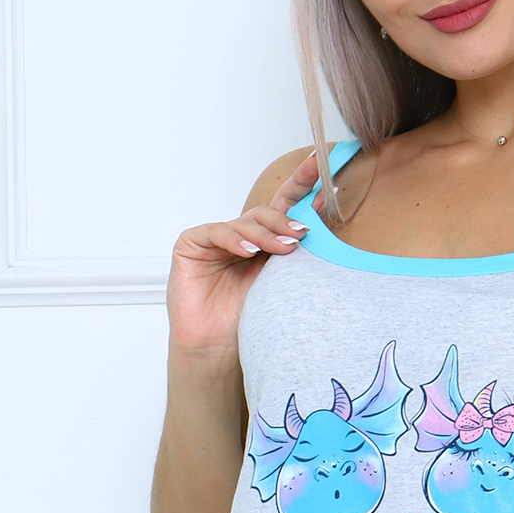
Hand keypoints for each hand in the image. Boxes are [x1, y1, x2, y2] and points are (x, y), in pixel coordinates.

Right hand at [165, 150, 325, 361]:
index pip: (286, 206)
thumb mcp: (280, 283)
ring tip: (282, 249)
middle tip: (303, 234)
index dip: (303, 183)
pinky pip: (216, 233)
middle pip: (266, 211)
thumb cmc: (248, 320)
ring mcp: (215, 237)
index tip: (322, 164)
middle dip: (286, 219)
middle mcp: (240, 235)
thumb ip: (294, 254)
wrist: (218, 349)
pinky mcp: (191, 244)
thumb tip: (323, 227)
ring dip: (266, 234)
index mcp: (264, 241)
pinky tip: (248, 252)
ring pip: (245, 222)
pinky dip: (234, 240)